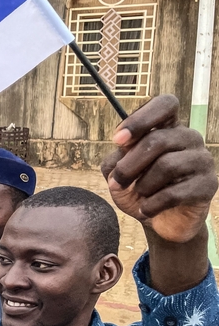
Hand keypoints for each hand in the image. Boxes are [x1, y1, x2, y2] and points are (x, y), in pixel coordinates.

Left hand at [101, 95, 217, 242]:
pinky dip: (153, 204)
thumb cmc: (139, 189)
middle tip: (116, 182)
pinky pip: (175, 192)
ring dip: (143, 185)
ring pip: (167, 165)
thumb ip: (116, 157)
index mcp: (168, 128)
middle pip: (158, 140)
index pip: (166, 104)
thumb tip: (121, 149)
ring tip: (139, 194)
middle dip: (129, 165)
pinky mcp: (208, 185)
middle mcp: (188, 138)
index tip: (118, 140)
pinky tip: (146, 210)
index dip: (140, 118)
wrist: (159, 221)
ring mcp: (202, 160)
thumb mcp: (118, 172)